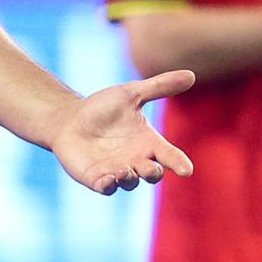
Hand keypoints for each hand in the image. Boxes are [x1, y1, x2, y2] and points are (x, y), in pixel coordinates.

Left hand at [52, 70, 195, 194]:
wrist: (70, 119)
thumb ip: (160, 86)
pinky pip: (106, 187)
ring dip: (130, 179)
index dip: (179, 163)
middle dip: (153, 173)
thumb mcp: (131, 93)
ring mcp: (116, 172)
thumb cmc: (103, 108)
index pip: (169, 156)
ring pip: (130, 183)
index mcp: (148, 143)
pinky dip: (108, 185)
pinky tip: (109, 179)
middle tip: (152, 168)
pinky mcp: (96, 178)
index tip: (187, 170)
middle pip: (152, 174)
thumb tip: (191, 74)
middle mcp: (136, 161)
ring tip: (125, 170)